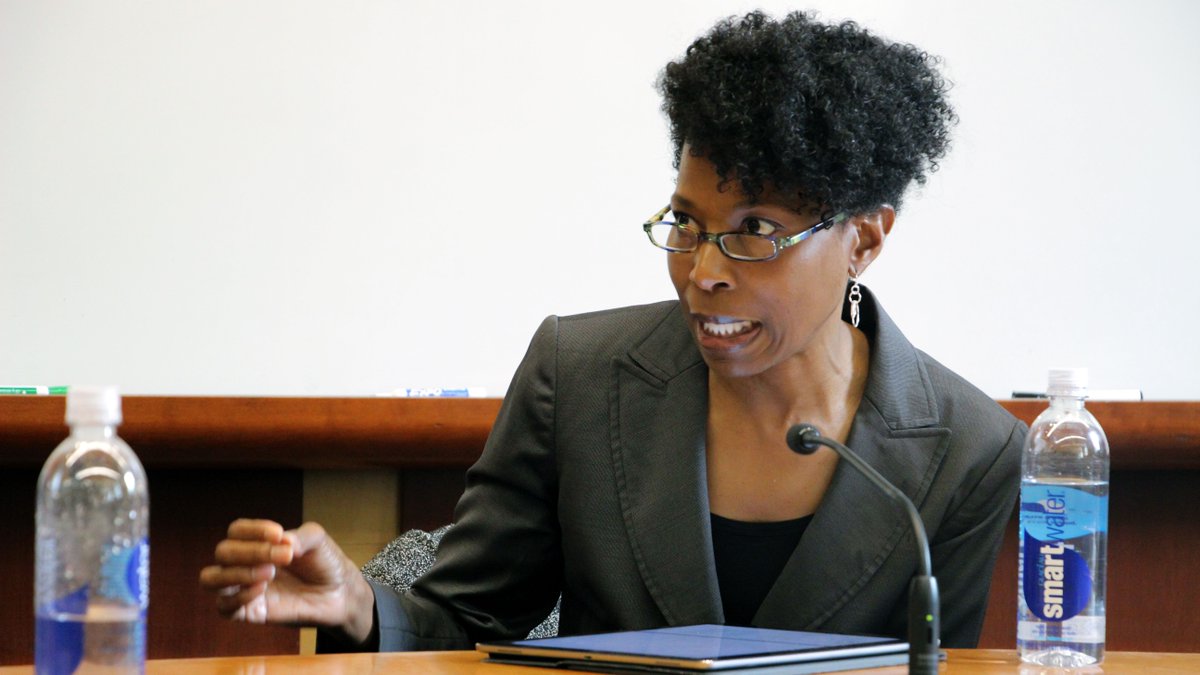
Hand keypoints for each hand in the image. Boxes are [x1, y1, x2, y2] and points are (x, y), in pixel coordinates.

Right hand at [199, 519, 375, 642]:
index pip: (236, 531)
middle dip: (252, 552)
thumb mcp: (318, 541)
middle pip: (223, 551)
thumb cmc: (324, 563)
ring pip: (211, 579)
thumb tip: (282, 542)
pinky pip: (223, 606)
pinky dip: (238, 596)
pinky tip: (262, 589)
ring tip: (269, 573)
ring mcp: (244, 588)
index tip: (278, 533)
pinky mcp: (249, 612)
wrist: (340, 593)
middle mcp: (245, 563)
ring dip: (236, 573)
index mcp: (257, 543)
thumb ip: (302, 536)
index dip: (252, 530)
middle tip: (284, 557)